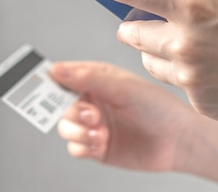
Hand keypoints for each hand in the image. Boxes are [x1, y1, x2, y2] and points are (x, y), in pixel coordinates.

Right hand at [51, 61, 193, 171]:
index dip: (50, 81)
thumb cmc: (158, 108)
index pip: (64, 76)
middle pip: (59, 105)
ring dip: (77, 131)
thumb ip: (88, 78)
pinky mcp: (97, 147)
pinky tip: (100, 143)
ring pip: (65, 127)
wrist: (178, 142)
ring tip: (98, 132)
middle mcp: (93, 101)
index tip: (39, 86)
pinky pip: (75, 148)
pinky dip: (83, 146)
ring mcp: (94, 125)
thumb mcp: (123, 87)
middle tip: (88, 115)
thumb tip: (56, 69)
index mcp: (97, 80)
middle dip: (70, 111)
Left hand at [79, 0, 217, 127]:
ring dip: (159, 50)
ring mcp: (191, 79)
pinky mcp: (201, 104)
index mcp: (194, 5)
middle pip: (131, 33)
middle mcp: (184, 44)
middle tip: (160, 18)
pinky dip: (187, 74)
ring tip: (193, 44)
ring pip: (150, 62)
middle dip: (137, 23)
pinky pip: (178, 85)